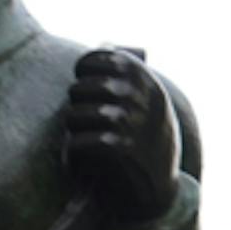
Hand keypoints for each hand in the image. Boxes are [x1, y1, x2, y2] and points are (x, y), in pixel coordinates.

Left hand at [64, 46, 178, 223]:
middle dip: (75, 107)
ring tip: (79, 138)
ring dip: (72, 131)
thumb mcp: (147, 99)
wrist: (158, 186)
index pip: (95, 60)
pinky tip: (77, 158)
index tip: (86, 86)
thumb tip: (104, 43)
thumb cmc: (146, 136)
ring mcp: (130, 121)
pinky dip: (73, 152)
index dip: (83, 73)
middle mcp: (137, 95)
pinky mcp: (121, 148)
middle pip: (79, 89)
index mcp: (142, 77)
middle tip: (82, 121)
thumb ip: (127, 69)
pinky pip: (79, 142)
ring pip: (74, 115)